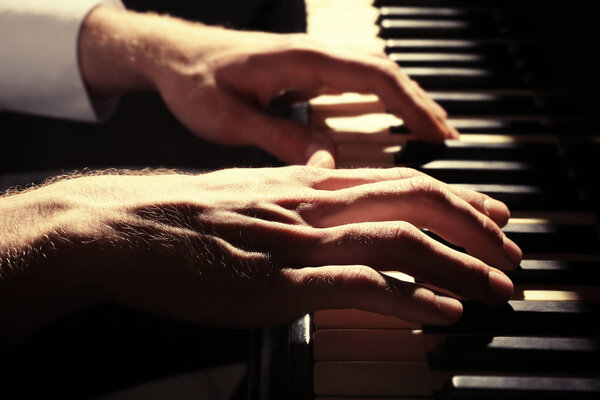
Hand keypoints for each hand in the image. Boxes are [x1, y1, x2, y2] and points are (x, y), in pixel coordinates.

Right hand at [1, 167, 519, 342]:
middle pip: (414, 201)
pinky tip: (437, 313)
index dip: (454, 197)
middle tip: (508, 251)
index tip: (488, 214)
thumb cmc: (182, 212)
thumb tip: (328, 171)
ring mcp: (295, 245)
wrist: (123, 227)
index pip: (398, 180)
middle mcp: (310, 207)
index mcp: (306, 187)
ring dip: (456, 266)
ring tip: (493, 287)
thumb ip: (295, 183)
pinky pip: (357, 286)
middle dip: (472, 227)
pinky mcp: (275, 285)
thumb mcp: (246, 187)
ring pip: (397, 242)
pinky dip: (406, 298)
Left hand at [78, 7, 458, 167]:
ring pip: (373, 78)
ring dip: (405, 102)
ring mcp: (310, 63)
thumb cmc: (193, 82)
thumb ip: (279, 139)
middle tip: (451, 140)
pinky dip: (380, 103)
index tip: (438, 134)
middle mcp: (313, 55)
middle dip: (421, 104)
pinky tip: (390, 123)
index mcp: (301, 60)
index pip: (374, 76)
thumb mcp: (230, 119)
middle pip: (385, 73)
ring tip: (433, 134)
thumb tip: (327, 164)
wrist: (169, 55)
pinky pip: (354, 85)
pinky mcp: (303, 74)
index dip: (411, 105)